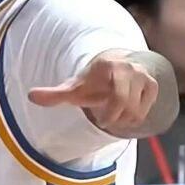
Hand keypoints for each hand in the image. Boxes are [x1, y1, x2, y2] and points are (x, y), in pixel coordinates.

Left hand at [28, 52, 158, 135]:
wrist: (110, 71)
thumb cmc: (90, 83)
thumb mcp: (72, 89)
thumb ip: (53, 94)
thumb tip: (31, 96)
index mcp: (109, 66)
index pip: (117, 99)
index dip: (108, 115)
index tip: (100, 118)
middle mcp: (130, 68)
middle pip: (128, 108)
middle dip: (116, 118)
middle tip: (106, 118)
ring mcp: (143, 75)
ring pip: (137, 112)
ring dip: (123, 119)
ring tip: (113, 112)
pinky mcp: (152, 85)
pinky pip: (145, 111)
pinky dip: (135, 116)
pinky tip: (124, 110)